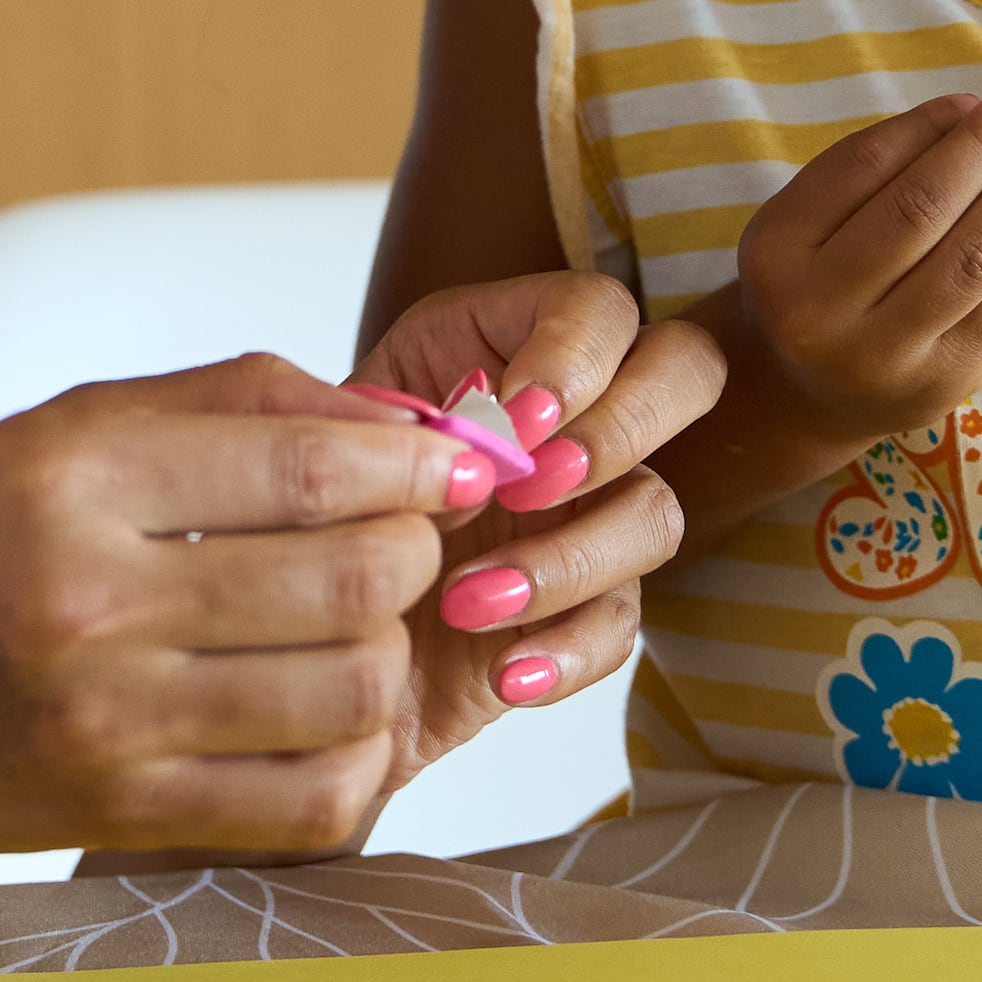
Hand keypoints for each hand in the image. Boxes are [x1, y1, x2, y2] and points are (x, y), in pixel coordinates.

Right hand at [0, 356, 474, 861]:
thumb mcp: (44, 433)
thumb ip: (218, 405)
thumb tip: (385, 413)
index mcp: (69, 478)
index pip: (307, 462)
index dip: (415, 457)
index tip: (451, 459)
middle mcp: (90, 601)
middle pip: (352, 575)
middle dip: (413, 548)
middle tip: (400, 536)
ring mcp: (108, 726)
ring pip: (351, 688)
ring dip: (388, 649)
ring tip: (352, 625)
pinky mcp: (122, 820)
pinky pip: (311, 799)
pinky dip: (355, 753)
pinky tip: (325, 714)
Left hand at [355, 271, 721, 792]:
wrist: (297, 628)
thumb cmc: (314, 505)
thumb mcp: (326, 440)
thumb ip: (387, 421)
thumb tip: (463, 439)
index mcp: (507, 342)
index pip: (597, 308)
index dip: (577, 357)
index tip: (518, 422)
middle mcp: (575, 413)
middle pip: (683, 372)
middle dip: (621, 430)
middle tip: (533, 487)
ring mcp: (594, 508)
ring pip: (657, 513)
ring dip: (570, 558)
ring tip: (468, 601)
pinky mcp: (588, 606)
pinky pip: (622, 624)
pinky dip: (567, 651)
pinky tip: (505, 673)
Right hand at [730, 83, 981, 444]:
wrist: (809, 394)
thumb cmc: (818, 282)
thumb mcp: (814, 220)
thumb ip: (881, 166)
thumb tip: (976, 111)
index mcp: (777, 250)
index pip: (862, 166)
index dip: (931, 125)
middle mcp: (821, 308)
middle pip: (919, 209)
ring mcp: (887, 352)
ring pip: (973, 254)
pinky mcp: (947, 376)